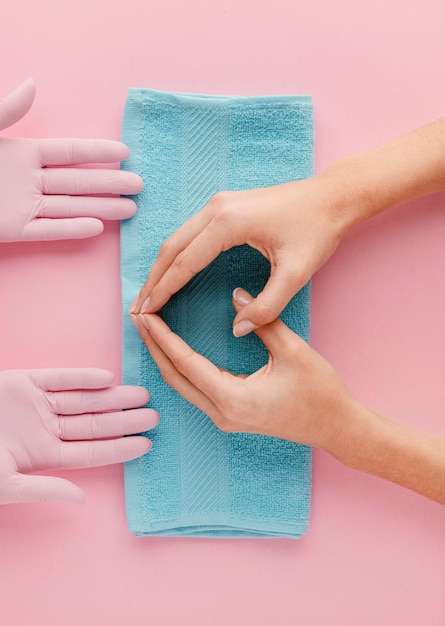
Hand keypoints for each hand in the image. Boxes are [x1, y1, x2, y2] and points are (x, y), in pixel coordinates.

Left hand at [0, 79, 142, 240]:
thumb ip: (7, 112)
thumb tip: (33, 86)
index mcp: (21, 153)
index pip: (68, 153)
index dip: (97, 152)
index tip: (125, 152)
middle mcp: (28, 180)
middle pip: (78, 181)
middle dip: (110, 183)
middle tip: (139, 184)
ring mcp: (23, 206)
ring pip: (71, 207)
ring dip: (101, 208)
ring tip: (131, 209)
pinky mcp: (14, 230)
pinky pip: (49, 229)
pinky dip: (72, 229)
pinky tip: (98, 227)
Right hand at [0, 368, 157, 503]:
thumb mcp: (5, 484)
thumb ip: (43, 489)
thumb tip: (81, 499)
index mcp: (43, 455)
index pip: (91, 452)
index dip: (119, 448)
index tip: (146, 445)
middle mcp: (46, 428)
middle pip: (94, 424)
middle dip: (124, 420)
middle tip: (154, 416)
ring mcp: (37, 404)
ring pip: (83, 400)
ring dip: (112, 397)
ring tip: (141, 395)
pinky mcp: (24, 381)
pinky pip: (58, 378)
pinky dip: (81, 377)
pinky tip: (107, 378)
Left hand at [131, 288, 355, 451]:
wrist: (337, 427)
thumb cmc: (320, 393)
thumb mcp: (293, 352)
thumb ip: (262, 320)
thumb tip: (235, 294)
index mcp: (232, 399)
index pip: (185, 363)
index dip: (162, 337)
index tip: (145, 314)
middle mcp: (221, 413)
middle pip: (174, 377)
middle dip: (153, 347)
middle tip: (138, 317)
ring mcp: (224, 418)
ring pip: (182, 385)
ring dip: (164, 357)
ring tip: (150, 330)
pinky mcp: (230, 416)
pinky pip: (194, 389)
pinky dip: (180, 367)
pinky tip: (174, 350)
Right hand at [132, 180, 345, 335]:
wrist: (333, 197)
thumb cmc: (317, 231)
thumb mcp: (296, 274)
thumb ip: (267, 306)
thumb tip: (237, 329)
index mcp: (228, 223)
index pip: (184, 262)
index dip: (163, 289)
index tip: (145, 312)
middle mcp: (216, 208)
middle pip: (171, 248)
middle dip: (153, 280)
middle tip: (138, 309)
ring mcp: (219, 203)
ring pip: (178, 238)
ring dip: (162, 267)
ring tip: (149, 295)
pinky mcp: (225, 205)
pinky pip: (190, 232)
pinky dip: (176, 255)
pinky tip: (173, 273)